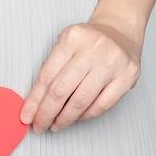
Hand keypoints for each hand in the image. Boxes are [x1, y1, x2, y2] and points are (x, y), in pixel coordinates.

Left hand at [19, 21, 142, 132]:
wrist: (121, 29)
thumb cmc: (89, 41)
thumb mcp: (66, 43)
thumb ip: (52, 68)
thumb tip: (35, 102)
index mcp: (72, 38)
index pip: (47, 76)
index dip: (34, 101)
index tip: (27, 116)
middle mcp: (93, 49)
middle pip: (62, 90)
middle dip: (46, 114)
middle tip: (39, 126)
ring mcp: (112, 63)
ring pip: (81, 101)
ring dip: (65, 119)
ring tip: (56, 125)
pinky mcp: (128, 76)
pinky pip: (102, 105)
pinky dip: (86, 116)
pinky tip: (77, 118)